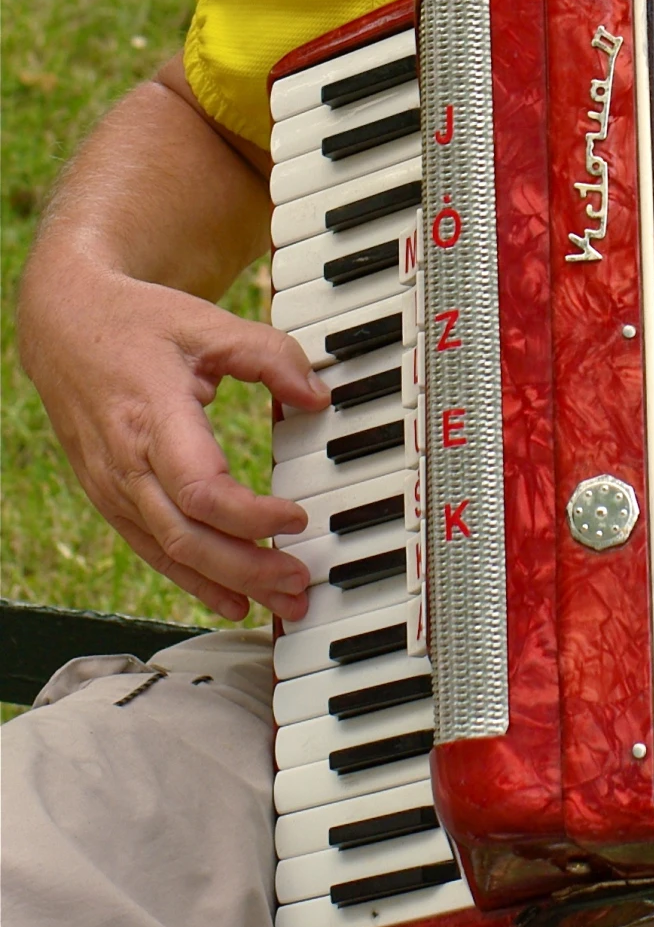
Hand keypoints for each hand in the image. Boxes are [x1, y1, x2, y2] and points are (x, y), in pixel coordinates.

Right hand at [24, 266, 327, 622]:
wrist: (63, 329)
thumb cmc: (137, 324)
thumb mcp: (206, 323)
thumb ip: (267, 355)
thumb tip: (316, 396)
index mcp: (152, 417)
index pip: (201, 490)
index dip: (251, 516)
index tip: (297, 517)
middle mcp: (126, 464)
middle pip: (187, 538)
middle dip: (248, 569)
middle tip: (300, 583)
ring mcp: (114, 488)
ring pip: (170, 555)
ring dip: (229, 585)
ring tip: (282, 603)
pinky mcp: (111, 499)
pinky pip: (153, 551)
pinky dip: (193, 581)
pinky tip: (232, 598)